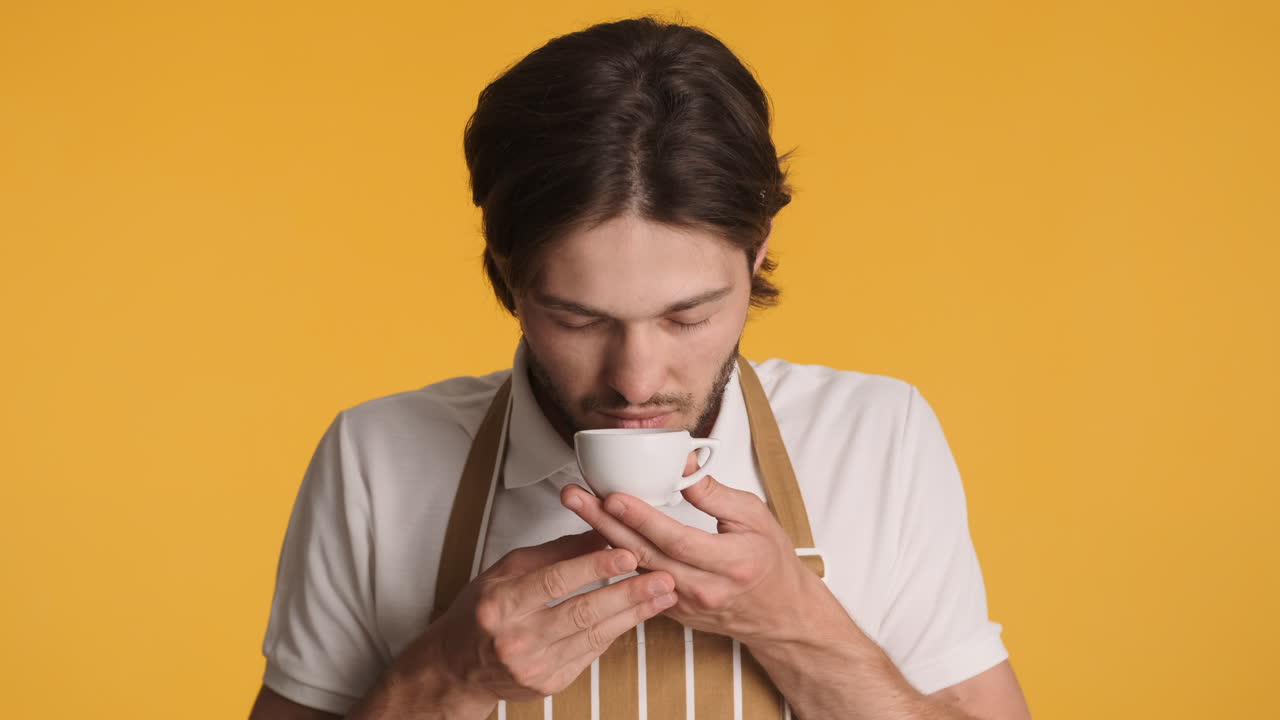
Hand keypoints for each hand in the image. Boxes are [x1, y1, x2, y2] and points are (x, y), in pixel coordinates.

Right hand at [402, 530, 676, 707]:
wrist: (457, 666)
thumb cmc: (480, 612)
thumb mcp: (506, 571)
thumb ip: (554, 553)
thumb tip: (597, 533)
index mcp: (500, 604)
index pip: (554, 582)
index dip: (593, 567)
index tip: (625, 554)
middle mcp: (515, 640)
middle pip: (581, 612)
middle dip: (627, 593)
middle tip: (661, 576)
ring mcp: (533, 667)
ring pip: (593, 635)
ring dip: (633, 613)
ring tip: (662, 594)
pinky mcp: (548, 684)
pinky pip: (590, 653)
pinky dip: (616, 631)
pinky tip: (638, 614)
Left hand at [560, 473, 821, 644]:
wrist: (779, 613)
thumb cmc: (770, 559)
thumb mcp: (754, 516)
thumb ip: (714, 492)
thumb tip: (683, 463)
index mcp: (729, 562)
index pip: (676, 539)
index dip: (641, 518)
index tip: (613, 495)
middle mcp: (703, 589)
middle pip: (644, 554)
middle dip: (604, 522)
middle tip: (574, 496)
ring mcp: (684, 604)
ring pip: (634, 569)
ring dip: (602, 537)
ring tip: (578, 507)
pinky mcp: (671, 612)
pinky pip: (636, 582)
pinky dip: (615, 557)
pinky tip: (594, 533)